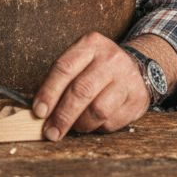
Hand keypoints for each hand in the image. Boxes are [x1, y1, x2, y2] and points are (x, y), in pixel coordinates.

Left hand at [31, 32, 149, 140]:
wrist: (137, 67)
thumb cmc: (98, 68)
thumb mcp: (80, 61)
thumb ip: (60, 81)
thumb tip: (40, 110)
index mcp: (91, 44)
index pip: (64, 68)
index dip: (49, 92)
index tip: (39, 112)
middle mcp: (111, 58)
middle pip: (81, 91)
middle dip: (62, 116)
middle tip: (51, 131)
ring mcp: (127, 78)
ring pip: (98, 110)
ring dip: (81, 124)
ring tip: (75, 126)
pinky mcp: (138, 99)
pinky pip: (112, 121)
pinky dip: (98, 127)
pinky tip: (95, 122)